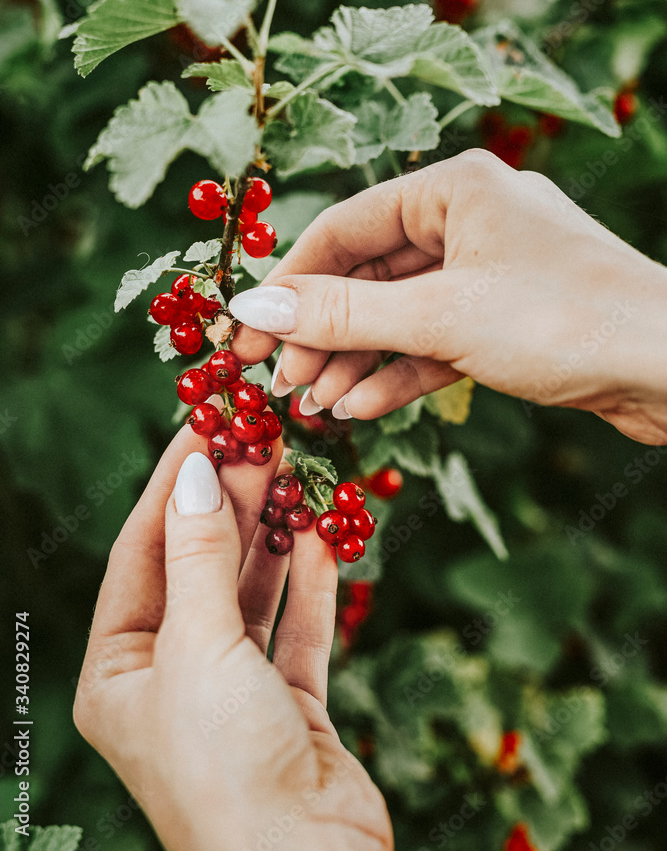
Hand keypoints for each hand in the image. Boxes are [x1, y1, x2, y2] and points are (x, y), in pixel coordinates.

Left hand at [73, 421, 391, 850]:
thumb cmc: (225, 764)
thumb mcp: (198, 645)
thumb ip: (201, 555)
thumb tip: (197, 474)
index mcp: (119, 672)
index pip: (142, 553)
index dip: (172, 484)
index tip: (205, 424)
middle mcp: (170, 677)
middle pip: (200, 566)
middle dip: (232, 502)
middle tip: (263, 438)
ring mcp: (232, 691)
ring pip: (251, 592)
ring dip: (275, 535)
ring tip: (296, 472)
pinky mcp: (288, 705)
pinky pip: (298, 629)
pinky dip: (312, 583)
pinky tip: (325, 536)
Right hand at [230, 149, 666, 443]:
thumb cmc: (563, 319)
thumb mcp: (440, 316)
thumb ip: (342, 315)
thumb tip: (252, 311)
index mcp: (454, 187)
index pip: (344, 227)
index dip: (288, 283)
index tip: (243, 332)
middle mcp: (469, 220)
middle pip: (368, 276)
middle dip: (321, 333)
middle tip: (275, 383)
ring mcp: (489, 272)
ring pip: (399, 314)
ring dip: (354, 361)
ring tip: (312, 406)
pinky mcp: (506, 318)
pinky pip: (435, 340)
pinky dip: (398, 373)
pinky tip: (358, 408)